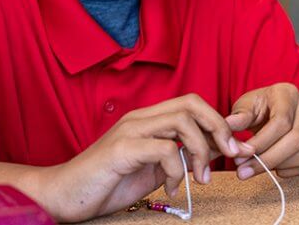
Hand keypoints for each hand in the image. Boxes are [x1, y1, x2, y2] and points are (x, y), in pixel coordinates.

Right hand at [30, 94, 246, 221]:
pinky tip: (172, 188)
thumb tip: (213, 151)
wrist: (63, 196)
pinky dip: (177, 170)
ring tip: (199, 178)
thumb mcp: (155, 170)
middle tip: (229, 154)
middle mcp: (141, 118)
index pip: (193, 105)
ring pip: (182, 122)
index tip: (235, 146)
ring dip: (200, 151)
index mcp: (149, 120)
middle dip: (218, 127)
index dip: (219, 122)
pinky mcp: (121, 149)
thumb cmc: (108, 183)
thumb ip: (181, 157)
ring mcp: (130, 130)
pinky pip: (164, 149)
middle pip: (192, 104)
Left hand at [226, 83, 298, 178]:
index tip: (240, 156)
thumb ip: (239, 116)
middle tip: (242, 171)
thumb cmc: (260, 108)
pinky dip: (288, 170)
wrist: (280, 113)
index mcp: (288, 93)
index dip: (261, 142)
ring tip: (253, 169)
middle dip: (268, 159)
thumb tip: (228, 126)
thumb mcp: (246, 105)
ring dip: (277, 166)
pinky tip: (271, 167)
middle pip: (296, 139)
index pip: (281, 120)